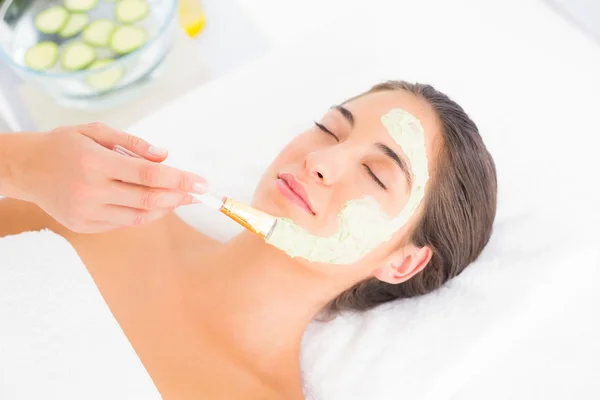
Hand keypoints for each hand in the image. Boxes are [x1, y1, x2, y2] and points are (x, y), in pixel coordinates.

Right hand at [7, 123, 206, 232]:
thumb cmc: (64, 145)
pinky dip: (143, 215)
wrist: (25, 168)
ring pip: (139, 217)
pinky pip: (123, 224)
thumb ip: (133, 143)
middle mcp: (90, 190)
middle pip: (148, 200)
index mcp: (95, 162)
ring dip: (165, 209)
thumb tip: (165, 156)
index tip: (202, 183)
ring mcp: (86, 212)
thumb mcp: (96, 131)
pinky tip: (154, 205)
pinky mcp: (83, 226)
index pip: (149, 175)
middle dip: (179, 197)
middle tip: (197, 193)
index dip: (180, 180)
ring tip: (178, 198)